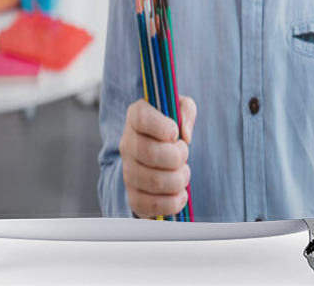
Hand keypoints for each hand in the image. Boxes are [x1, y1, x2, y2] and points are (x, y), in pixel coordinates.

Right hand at [119, 95, 196, 218]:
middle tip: (184, 154)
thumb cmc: (170, 128)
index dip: (161, 126)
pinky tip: (180, 194)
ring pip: (154, 180)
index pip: (140, 118)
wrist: (157, 155)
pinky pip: (151, 205)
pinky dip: (172, 202)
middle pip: (151, 153)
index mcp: (136, 116)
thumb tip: (185, 133)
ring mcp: (128, 172)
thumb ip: (185, 110)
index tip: (175, 133)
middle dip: (178, 156)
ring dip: (178, 179)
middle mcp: (127, 144)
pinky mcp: (134, 197)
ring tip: (183, 173)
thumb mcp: (179, 108)